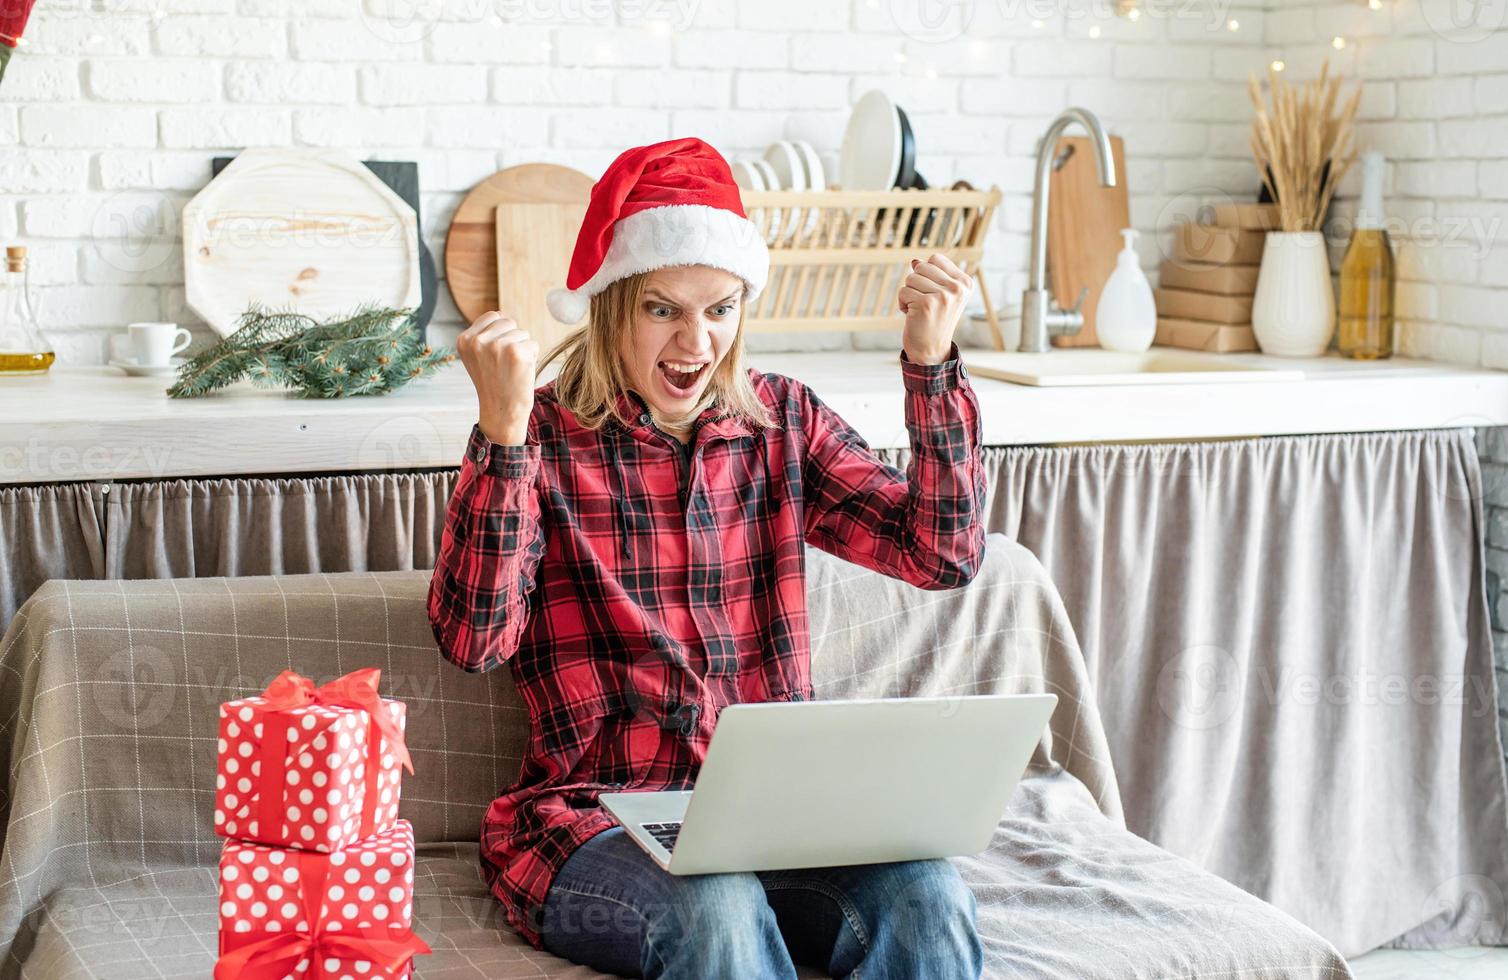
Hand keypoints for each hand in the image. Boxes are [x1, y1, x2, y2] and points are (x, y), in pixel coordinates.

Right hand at [456, 311, 537, 444]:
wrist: (502, 411)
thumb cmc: (494, 383)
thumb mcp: (478, 357)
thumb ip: (485, 334)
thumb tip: (501, 314)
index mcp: (464, 339)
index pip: (493, 316)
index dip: (501, 333)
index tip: (497, 355)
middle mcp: (478, 341)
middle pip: (509, 322)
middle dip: (512, 340)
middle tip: (505, 364)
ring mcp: (497, 345)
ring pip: (522, 333)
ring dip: (522, 349)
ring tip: (512, 369)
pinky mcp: (517, 352)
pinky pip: (533, 344)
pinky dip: (532, 357)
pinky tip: (521, 372)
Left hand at [897, 252, 972, 364]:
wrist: (931, 350)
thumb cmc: (934, 320)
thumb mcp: (940, 294)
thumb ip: (931, 275)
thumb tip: (915, 261)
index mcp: (965, 283)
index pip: (936, 259)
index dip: (926, 273)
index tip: (933, 291)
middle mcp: (957, 288)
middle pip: (921, 267)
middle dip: (916, 283)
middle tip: (924, 302)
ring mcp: (943, 296)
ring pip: (911, 278)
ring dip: (909, 294)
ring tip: (919, 309)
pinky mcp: (926, 304)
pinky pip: (903, 291)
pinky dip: (902, 303)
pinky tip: (912, 314)